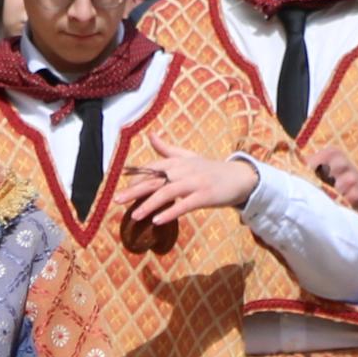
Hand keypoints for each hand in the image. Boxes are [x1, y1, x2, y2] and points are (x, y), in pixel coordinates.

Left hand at [108, 149, 260, 230]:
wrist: (239, 177)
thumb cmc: (210, 169)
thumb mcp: (189, 157)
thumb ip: (167, 149)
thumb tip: (150, 135)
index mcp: (178, 161)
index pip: (152, 168)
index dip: (136, 178)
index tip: (121, 188)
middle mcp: (184, 169)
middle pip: (155, 180)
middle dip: (134, 190)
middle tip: (117, 200)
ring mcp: (195, 182)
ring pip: (167, 192)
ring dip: (149, 204)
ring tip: (135, 216)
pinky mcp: (205, 196)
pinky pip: (184, 205)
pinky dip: (170, 212)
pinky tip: (157, 221)